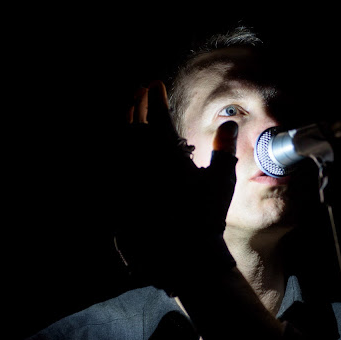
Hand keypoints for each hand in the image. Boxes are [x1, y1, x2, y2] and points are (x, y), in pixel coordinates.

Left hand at [114, 81, 238, 288]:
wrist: (184, 254)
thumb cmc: (207, 217)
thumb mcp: (222, 181)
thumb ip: (223, 149)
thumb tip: (227, 124)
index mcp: (167, 156)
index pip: (158, 116)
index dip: (156, 97)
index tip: (156, 84)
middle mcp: (143, 163)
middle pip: (133, 125)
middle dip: (136, 105)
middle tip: (140, 94)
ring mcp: (129, 180)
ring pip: (119, 143)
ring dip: (124, 125)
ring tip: (130, 117)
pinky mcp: (121, 197)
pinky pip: (113, 166)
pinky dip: (117, 151)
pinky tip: (121, 149)